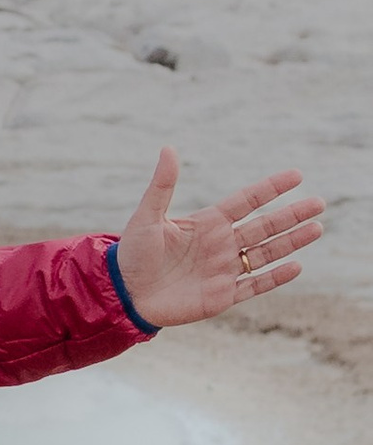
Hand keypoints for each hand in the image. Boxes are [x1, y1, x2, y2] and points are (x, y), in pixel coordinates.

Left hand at [113, 150, 322, 326]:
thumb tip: (168, 148)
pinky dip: (275, 277)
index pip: (246, 201)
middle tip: (319, 202)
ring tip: (317, 228)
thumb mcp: (147, 216)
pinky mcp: (222, 296)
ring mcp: (224, 270)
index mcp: (207, 223)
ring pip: (266, 253)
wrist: (123, 293)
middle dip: (291, 215)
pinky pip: (254, 285)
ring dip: (291, 242)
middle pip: (264, 226)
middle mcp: (221, 244)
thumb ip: (162, 185)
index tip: (296, 175)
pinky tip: (296, 265)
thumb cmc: (132, 253)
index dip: (270, 188)